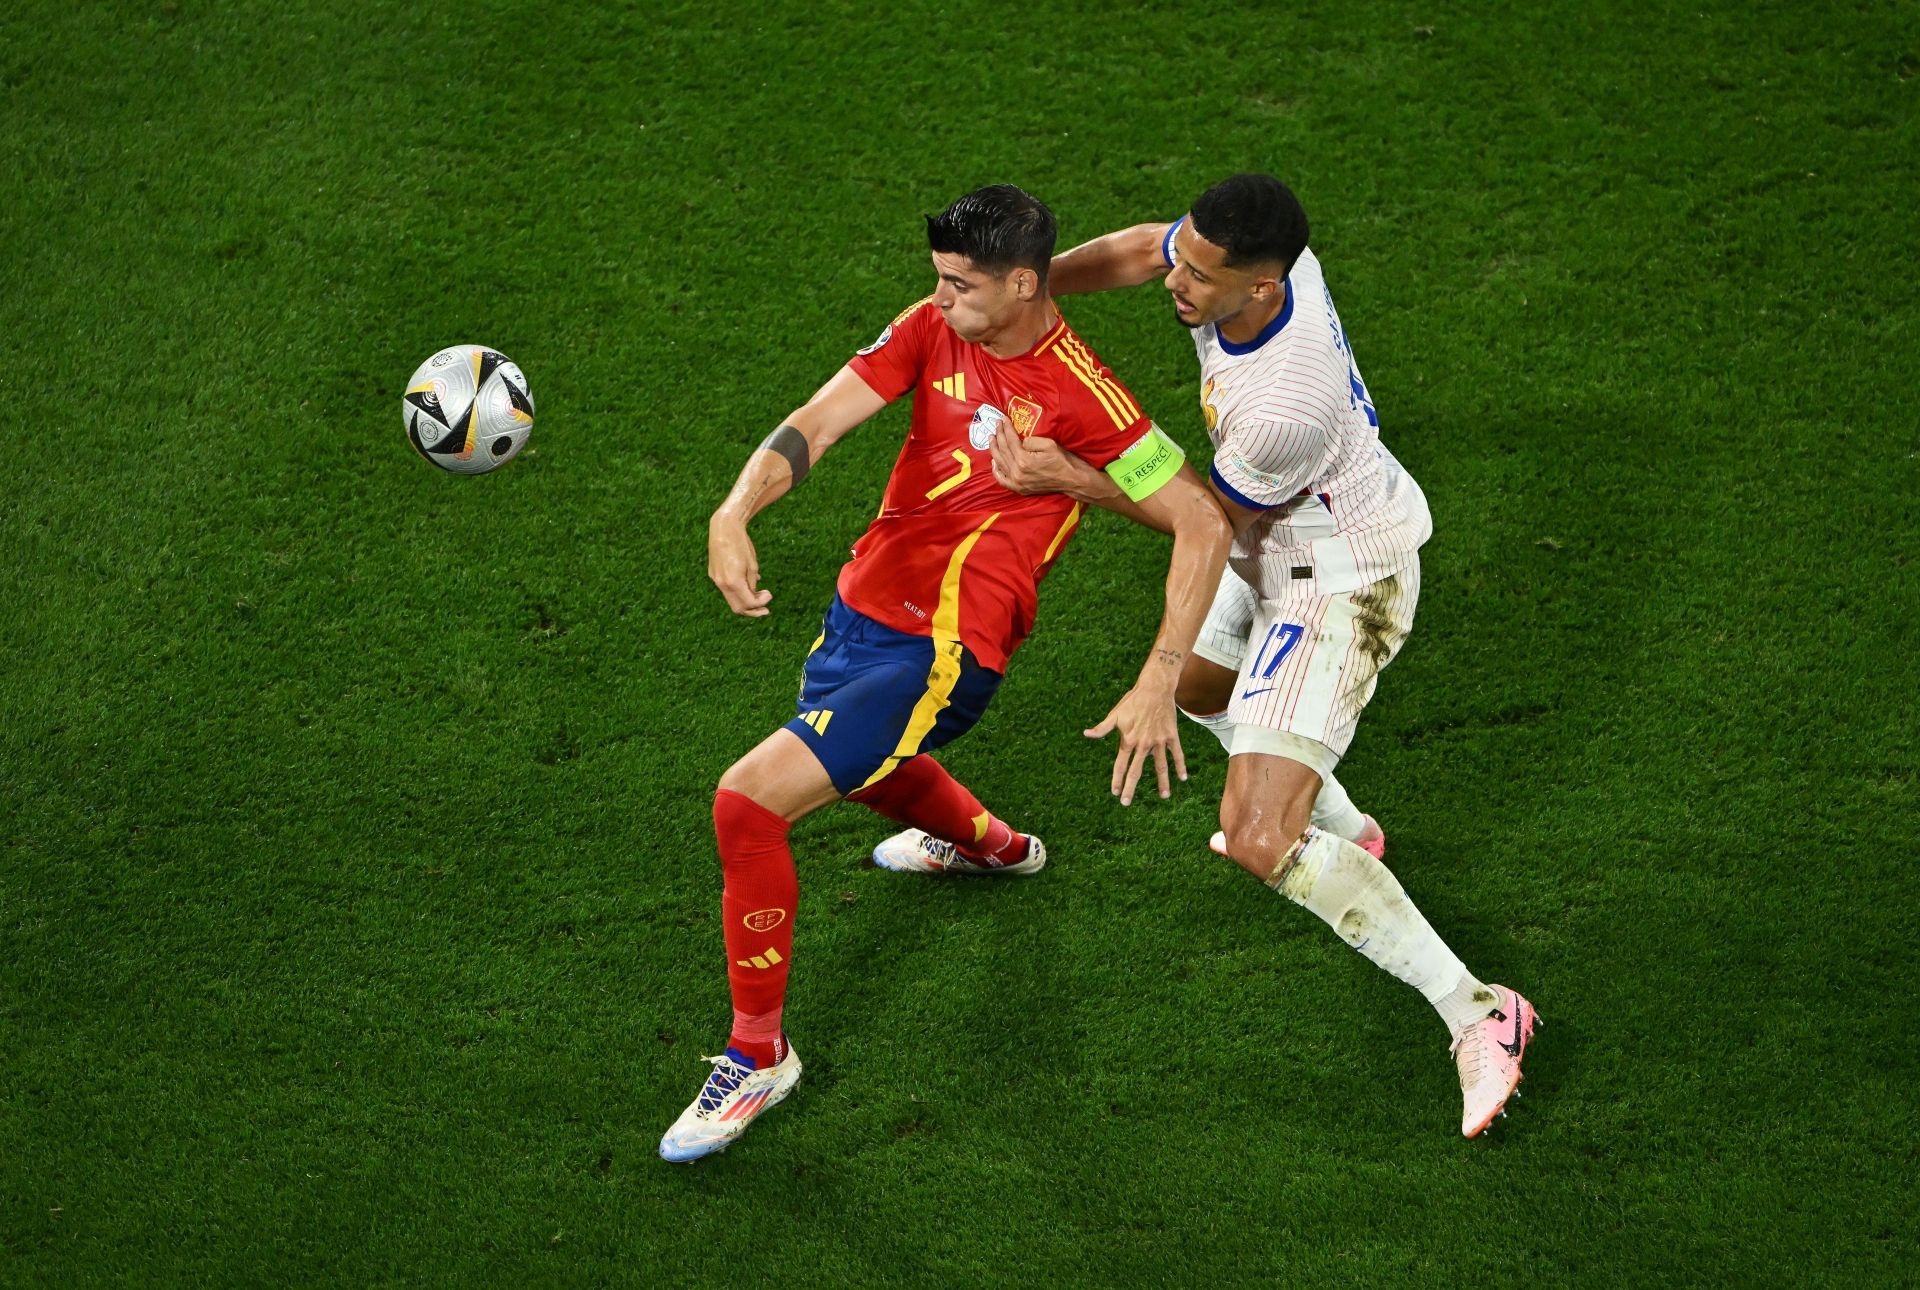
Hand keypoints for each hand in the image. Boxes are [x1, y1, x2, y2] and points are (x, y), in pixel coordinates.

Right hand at [708, 515, 771, 616]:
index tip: (770, 595)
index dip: (761, 603)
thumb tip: (753, 594)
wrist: (725, 527)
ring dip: (745, 601)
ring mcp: (716, 579)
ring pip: (731, 599)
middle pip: (737, 608)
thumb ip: (752, 583)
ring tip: (759, 596)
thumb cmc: (741, 544)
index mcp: (733, 582)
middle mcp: (722, 583)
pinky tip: (749, 586)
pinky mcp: (713, 574)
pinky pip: (726, 589)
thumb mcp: (752, 565)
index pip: (748, 603)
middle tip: (766, 610)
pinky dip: (738, 591)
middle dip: (752, 611)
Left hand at [990, 426, 1081, 495]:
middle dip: (999, 435)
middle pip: (1003, 450)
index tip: (1002, 419)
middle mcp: (1017, 472)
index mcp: (1024, 460)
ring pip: (1000, 463)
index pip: (1010, 440)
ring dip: (994, 449)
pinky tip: (993, 462)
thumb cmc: (1063, 460)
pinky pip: (1002, 480)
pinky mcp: (1019, 488)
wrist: (1072, 480)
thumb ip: (1030, 441)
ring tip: (991, 438)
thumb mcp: (1049, 444)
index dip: (1006, 428)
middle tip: (996, 425)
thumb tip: (1020, 441)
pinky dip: (996, 471)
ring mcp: (1017, 482)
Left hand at [1084, 683, 1188, 805]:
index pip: (1120, 765)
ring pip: (1161, 766)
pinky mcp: (1172, 736)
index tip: (1115, 793)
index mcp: (1128, 740)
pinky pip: (1177, 754)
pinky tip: (1183, 778)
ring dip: (1162, 782)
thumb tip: (1086, 734)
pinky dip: (1180, 766)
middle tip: (1126, 803)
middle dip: (1131, 788)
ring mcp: (1159, 741)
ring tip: (1164, 797)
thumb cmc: (1133, 701)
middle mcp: (1143, 744)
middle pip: (1136, 770)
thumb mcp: (1115, 714)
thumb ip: (1102, 728)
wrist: (1155, 688)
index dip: (1117, 780)